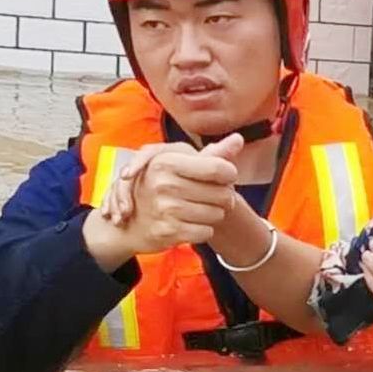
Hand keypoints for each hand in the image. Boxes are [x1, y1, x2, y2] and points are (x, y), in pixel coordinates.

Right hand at [101, 135, 243, 253]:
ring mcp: (164, 209)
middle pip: (223, 194)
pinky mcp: (167, 231)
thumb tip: (239, 139)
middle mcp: (163, 184)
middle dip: (223, 197)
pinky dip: (203, 230)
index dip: (230, 174)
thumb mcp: (181, 163)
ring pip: (216, 214)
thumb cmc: (163, 185)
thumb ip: (213, 153)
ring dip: (213, 214)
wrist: (133, 220)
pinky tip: (191, 223)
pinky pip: (206, 232)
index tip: (225, 176)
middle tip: (211, 196)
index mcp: (166, 162)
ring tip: (199, 209)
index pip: (219, 168)